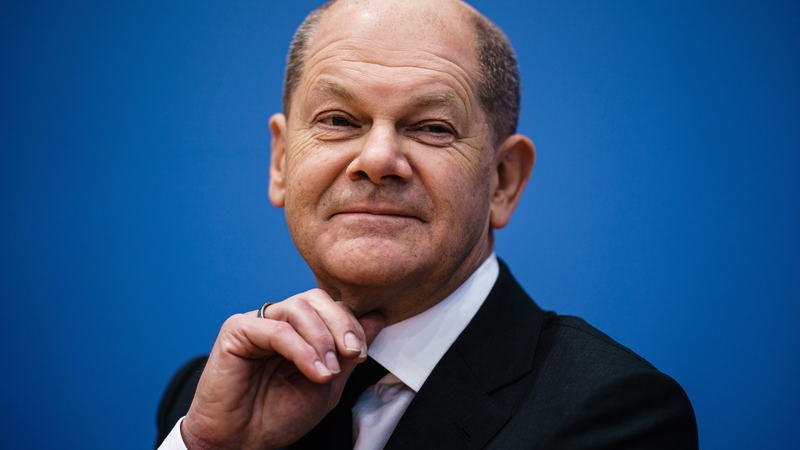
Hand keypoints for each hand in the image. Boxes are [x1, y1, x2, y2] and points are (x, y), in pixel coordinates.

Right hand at [180, 289, 384, 449]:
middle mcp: (278, 320)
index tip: (362, 354)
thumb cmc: (277, 416)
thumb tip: (378, 318)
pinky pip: (276, 329)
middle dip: (342, 324)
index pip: (332, 307)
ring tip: (328, 370)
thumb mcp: (327, 385)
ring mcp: (258, 322)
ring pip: (299, 308)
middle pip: (317, 298)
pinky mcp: (237, 330)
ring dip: (322, 338)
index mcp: (300, 329)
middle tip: (354, 354)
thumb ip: (348, 352)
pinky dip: (301, 349)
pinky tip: (314, 371)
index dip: (352, 325)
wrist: (241, 442)